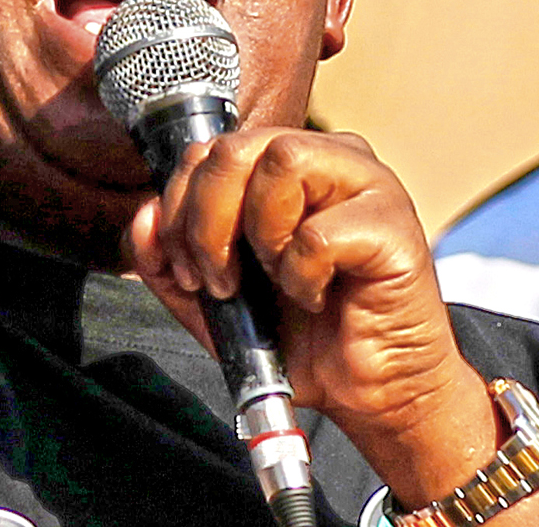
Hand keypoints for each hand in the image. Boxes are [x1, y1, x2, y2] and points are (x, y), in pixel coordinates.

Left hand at [126, 128, 538, 523]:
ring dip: (260, 233)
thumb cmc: (302, 335)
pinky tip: (318, 295)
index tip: (187, 269)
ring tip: (277, 279)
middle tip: (220, 281)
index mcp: (284, 165)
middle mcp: (328, 157)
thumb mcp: (213, 301)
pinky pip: (319, 231)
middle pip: (236, 146)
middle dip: (207, 220)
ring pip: (282, 159)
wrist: (368, 391)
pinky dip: (302, 275)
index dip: (180, 205)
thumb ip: (169, 259)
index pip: (209, 148)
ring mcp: (368, 183)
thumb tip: (144, 219)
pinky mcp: (393, 223)